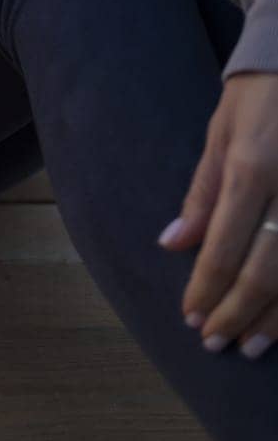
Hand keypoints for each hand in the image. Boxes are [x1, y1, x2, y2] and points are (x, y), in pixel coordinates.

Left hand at [158, 71, 277, 359]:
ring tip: (252, 346)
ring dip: (276, 317)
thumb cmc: (258, 95)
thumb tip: (173, 244)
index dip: (206, 287)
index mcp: (251, 167)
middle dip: (237, 312)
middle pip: (264, 269)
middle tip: (215, 341)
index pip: (223, 245)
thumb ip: (202, 192)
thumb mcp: (220, 132)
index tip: (191, 315)